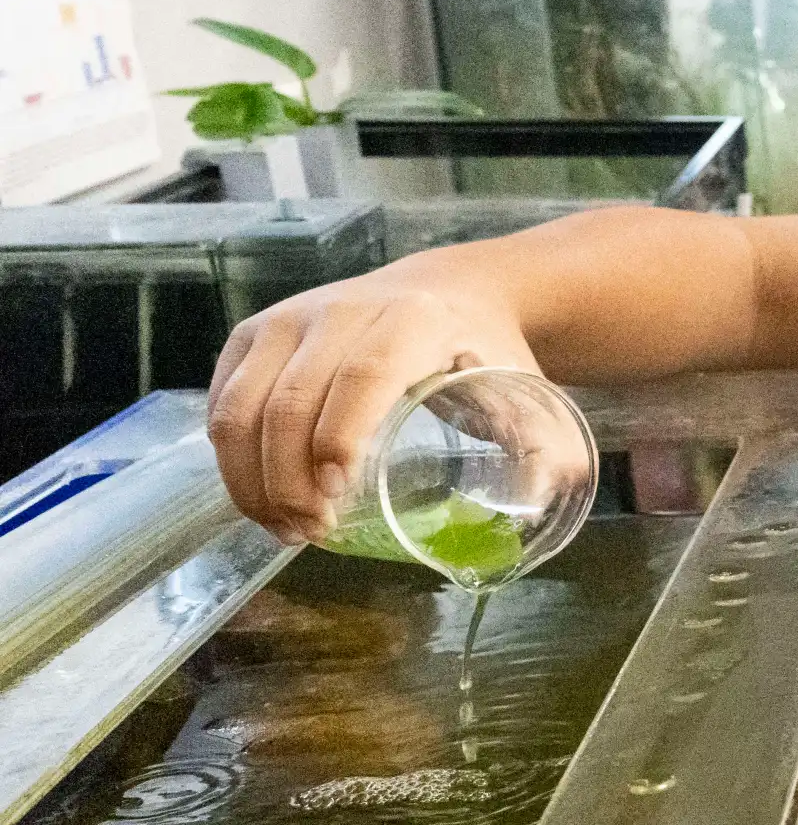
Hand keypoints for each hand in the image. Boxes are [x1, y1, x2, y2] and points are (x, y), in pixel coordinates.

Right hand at [206, 270, 539, 544]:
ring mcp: (288, 319)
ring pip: (241, 405)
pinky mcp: (253, 334)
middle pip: (290, 400)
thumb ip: (547, 445)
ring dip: (250, 478)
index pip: (363, 377)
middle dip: (289, 479)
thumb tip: (545, 495)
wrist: (446, 292)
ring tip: (285, 527)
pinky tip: (259, 497)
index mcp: (410, 319)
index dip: (341, 437)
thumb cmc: (483, 352)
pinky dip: (230, 457)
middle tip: (312, 532)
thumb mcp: (525, 390)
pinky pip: (223, 401)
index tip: (338, 497)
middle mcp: (339, 309)